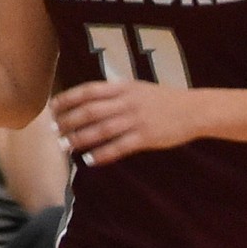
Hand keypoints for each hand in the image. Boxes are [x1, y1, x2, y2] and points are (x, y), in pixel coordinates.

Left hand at [51, 77, 205, 164]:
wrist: (194, 109)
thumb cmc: (162, 100)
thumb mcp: (137, 88)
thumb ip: (114, 94)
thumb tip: (87, 102)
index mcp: (123, 87)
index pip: (88, 91)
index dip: (68, 99)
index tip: (52, 108)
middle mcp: (127, 101)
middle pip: (90, 111)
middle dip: (68, 121)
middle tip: (54, 131)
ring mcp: (136, 119)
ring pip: (101, 130)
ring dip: (80, 138)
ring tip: (65, 146)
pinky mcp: (145, 137)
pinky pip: (118, 147)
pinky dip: (102, 154)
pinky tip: (89, 160)